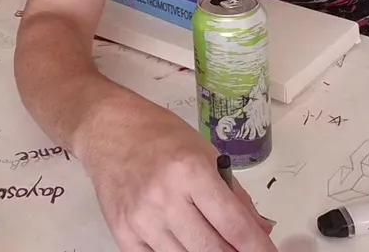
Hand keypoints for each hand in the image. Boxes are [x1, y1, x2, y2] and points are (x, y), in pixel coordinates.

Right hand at [83, 101, 275, 250]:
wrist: (108, 129)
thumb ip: (235, 195)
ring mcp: (141, 219)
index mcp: (191, 171)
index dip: (257, 248)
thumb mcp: (206, 153)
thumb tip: (261, 229)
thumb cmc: (159, 135)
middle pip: (213, 250)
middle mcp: (165, 198)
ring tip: (215, 245)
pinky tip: (187, 246)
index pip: (234, 224)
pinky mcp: (123, 233)